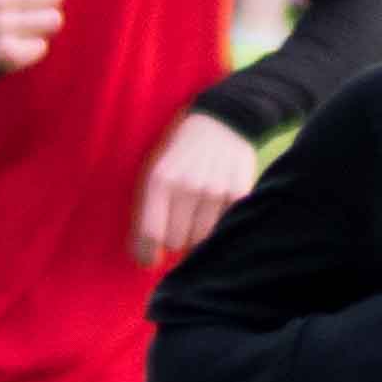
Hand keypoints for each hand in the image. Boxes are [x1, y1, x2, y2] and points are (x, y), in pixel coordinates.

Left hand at [130, 109, 257, 265]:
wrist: (223, 122)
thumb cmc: (181, 151)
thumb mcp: (155, 168)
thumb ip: (147, 208)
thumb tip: (143, 254)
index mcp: (160, 179)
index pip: (152, 234)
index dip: (147, 254)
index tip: (149, 260)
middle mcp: (187, 186)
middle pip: (176, 241)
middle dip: (174, 239)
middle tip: (178, 224)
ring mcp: (215, 191)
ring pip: (200, 240)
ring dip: (196, 235)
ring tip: (196, 216)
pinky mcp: (238, 195)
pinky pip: (222, 230)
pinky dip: (217, 228)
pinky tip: (214, 211)